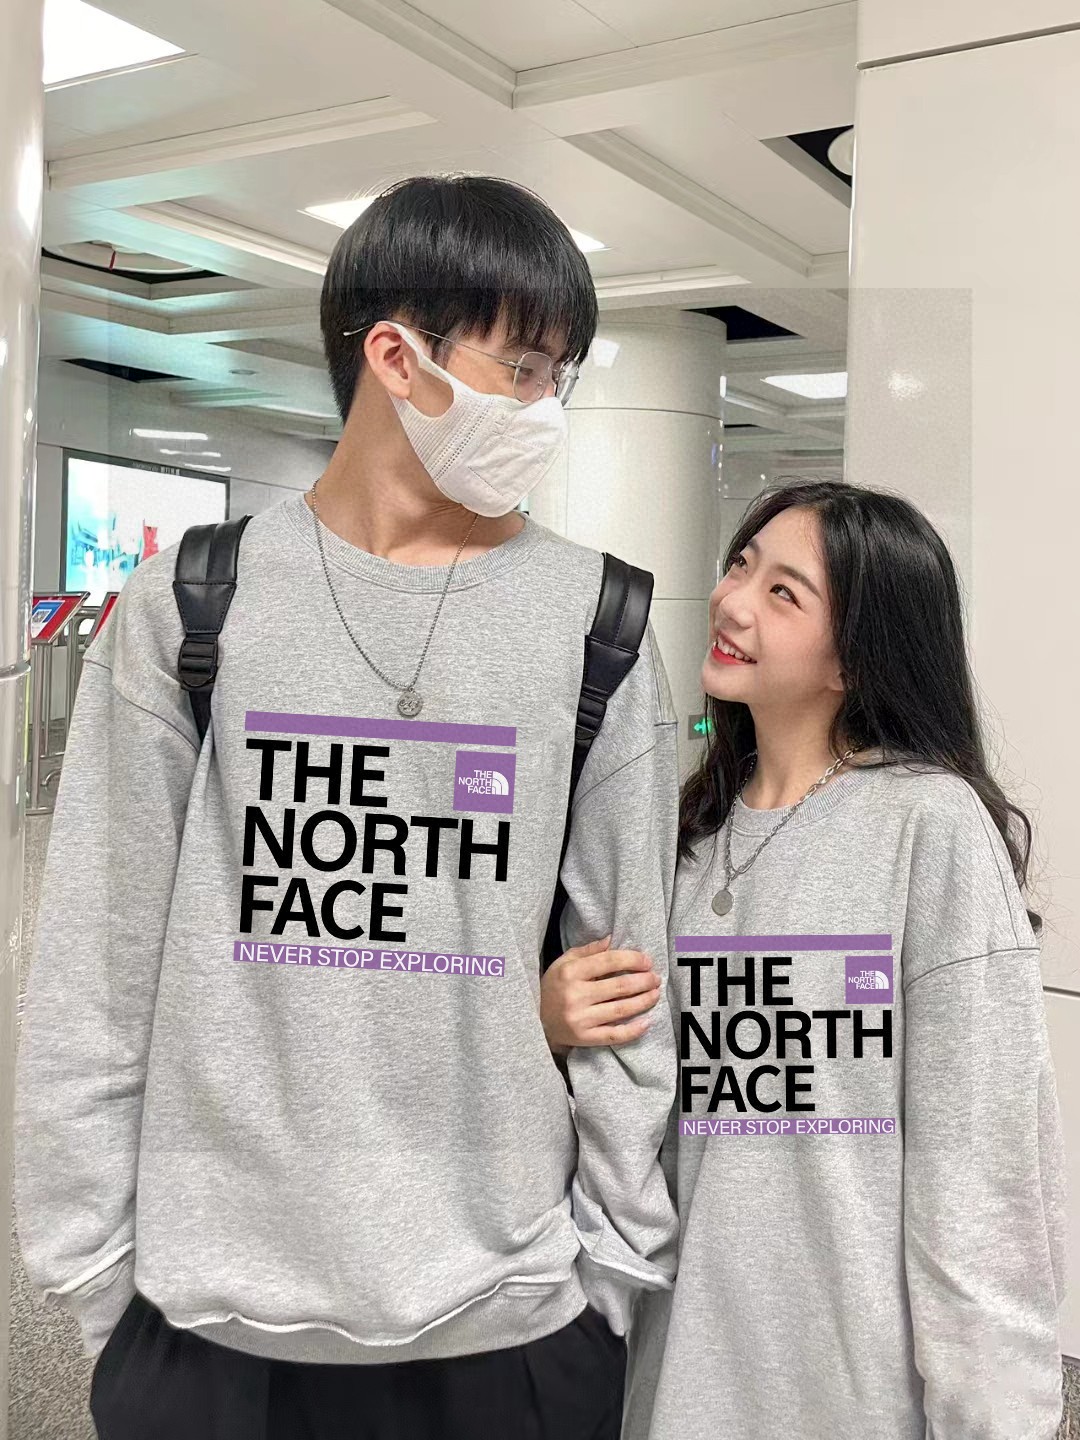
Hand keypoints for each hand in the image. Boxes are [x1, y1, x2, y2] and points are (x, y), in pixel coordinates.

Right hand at [540, 936, 661, 1053]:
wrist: (534, 1020)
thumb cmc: (553, 987)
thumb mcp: (563, 963)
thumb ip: (588, 951)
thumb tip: (612, 939)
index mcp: (570, 972)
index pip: (609, 961)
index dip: (632, 960)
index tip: (647, 961)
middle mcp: (575, 995)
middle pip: (619, 986)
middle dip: (643, 981)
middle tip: (655, 978)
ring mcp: (580, 1019)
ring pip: (621, 1009)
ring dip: (643, 1001)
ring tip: (655, 994)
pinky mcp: (584, 1038)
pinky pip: (614, 1035)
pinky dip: (633, 1030)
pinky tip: (646, 1022)